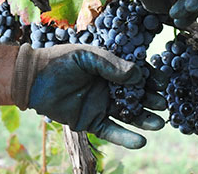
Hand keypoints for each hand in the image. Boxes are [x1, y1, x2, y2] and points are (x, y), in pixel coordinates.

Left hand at [10, 44, 164, 148]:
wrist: (34, 79)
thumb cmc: (61, 61)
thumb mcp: (88, 56)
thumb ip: (111, 64)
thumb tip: (137, 74)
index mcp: (111, 69)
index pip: (136, 74)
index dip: (151, 78)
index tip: (163, 83)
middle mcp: (110, 87)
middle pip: (137, 96)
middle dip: (152, 100)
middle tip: (163, 104)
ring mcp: (101, 105)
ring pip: (128, 115)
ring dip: (144, 120)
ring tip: (159, 123)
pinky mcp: (91, 122)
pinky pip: (112, 131)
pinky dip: (126, 137)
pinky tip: (141, 141)